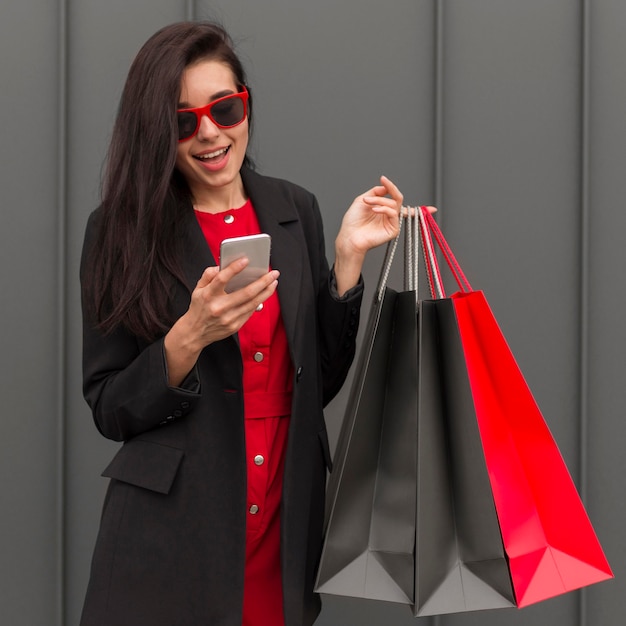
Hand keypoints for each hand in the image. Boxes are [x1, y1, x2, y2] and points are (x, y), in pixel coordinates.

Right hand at [164, 259, 278, 385]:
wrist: (195, 333)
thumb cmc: (199, 308)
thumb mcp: (198, 289)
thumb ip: (208, 275)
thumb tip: (222, 266)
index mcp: (208, 295)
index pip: (222, 279)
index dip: (234, 268)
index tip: (246, 260)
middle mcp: (219, 307)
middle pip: (246, 292)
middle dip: (263, 281)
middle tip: (273, 273)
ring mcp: (228, 318)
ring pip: (253, 303)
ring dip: (266, 292)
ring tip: (273, 282)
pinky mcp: (234, 326)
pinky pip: (250, 312)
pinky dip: (259, 302)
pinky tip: (264, 294)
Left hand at [335, 175, 403, 259]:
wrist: (349, 237)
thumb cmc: (352, 222)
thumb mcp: (362, 201)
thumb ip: (374, 192)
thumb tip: (385, 187)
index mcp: (381, 208)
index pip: (391, 195)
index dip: (389, 186)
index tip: (383, 178)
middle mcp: (387, 215)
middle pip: (397, 198)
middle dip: (391, 188)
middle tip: (384, 182)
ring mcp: (391, 222)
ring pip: (394, 204)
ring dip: (379, 200)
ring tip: (367, 201)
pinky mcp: (393, 230)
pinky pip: (393, 214)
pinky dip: (384, 209)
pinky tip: (374, 210)